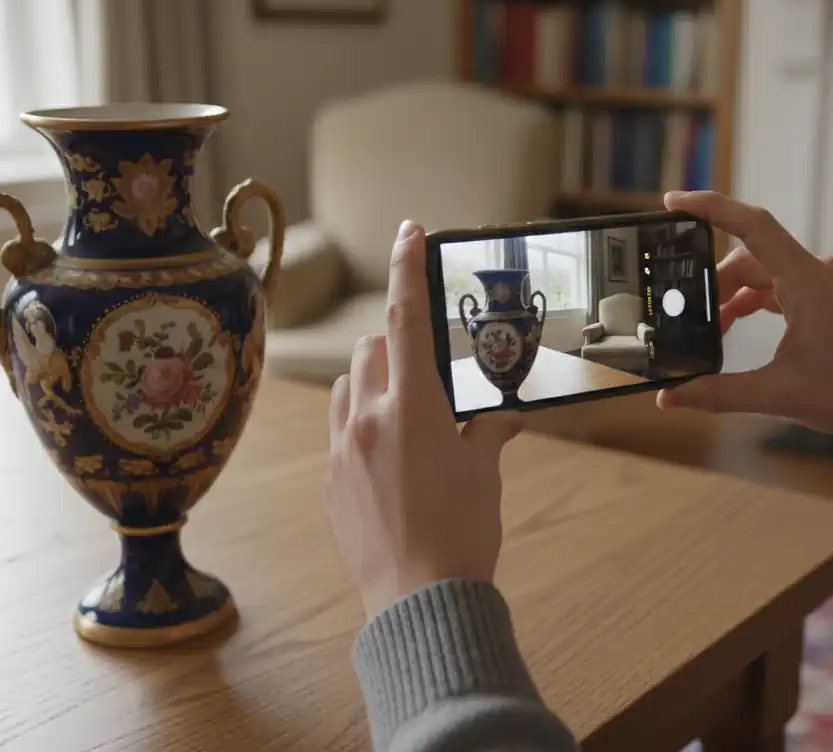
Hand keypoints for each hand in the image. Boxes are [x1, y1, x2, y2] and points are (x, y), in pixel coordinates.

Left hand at [326, 220, 524, 617]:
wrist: (421, 600)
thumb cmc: (462, 535)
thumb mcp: (484, 474)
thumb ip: (487, 432)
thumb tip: (501, 417)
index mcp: (415, 409)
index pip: (407, 320)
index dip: (407, 268)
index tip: (408, 231)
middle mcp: (370, 420)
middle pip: (372, 349)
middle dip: (395, 343)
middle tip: (425, 368)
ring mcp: (344, 450)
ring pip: (348, 385)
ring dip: (372, 380)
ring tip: (404, 410)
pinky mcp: (331, 479)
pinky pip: (339, 428)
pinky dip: (360, 420)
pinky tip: (387, 453)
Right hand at [657, 191, 832, 452]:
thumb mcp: (779, 394)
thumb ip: (718, 392)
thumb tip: (670, 397)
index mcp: (808, 281)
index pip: (752, 226)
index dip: (710, 208)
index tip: (674, 202)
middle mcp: (816, 271)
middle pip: (747, 257)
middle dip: (712, 283)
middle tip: (684, 315)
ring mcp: (822, 282)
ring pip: (760, 272)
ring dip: (731, 296)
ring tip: (707, 329)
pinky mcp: (825, 296)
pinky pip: (776, 286)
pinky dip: (750, 302)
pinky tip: (731, 327)